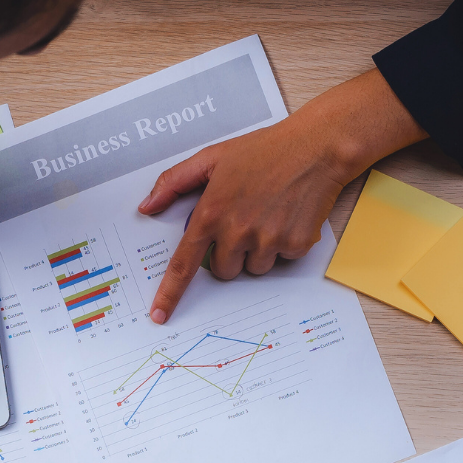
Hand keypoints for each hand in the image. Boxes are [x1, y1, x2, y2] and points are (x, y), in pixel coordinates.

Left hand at [142, 69, 426, 322]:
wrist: (316, 147)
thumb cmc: (264, 150)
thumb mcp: (212, 157)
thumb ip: (174, 182)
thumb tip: (147, 207)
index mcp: (212, 211)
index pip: (184, 263)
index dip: (170, 292)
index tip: (160, 314)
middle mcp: (238, 231)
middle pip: (223, 271)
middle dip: (230, 254)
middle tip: (244, 221)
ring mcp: (268, 240)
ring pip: (253, 269)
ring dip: (258, 251)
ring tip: (269, 214)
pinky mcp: (295, 245)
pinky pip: (281, 261)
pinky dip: (283, 244)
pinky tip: (288, 216)